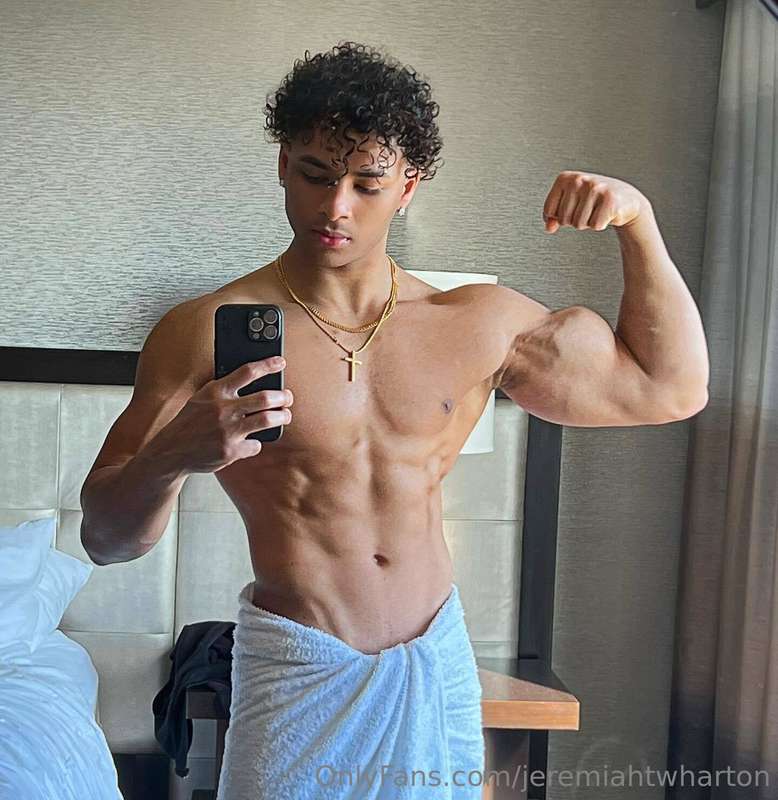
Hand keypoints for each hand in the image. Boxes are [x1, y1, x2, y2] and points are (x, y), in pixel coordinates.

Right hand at [149, 357, 293, 474]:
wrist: (171, 451)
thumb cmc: (190, 422)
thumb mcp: (202, 397)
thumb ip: (224, 388)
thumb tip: (253, 377)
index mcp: (216, 391)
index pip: (247, 371)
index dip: (268, 365)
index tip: (281, 362)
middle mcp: (223, 409)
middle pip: (265, 397)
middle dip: (283, 396)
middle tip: (288, 397)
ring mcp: (228, 431)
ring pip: (268, 419)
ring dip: (282, 417)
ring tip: (285, 416)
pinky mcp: (230, 451)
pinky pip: (256, 445)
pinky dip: (256, 443)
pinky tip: (252, 441)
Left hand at [542, 170, 649, 232]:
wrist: (625, 199)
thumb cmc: (594, 201)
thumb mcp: (570, 204)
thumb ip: (554, 216)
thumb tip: (549, 228)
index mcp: (565, 178)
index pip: (549, 210)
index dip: (559, 217)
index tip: (572, 209)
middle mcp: (579, 180)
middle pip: (564, 219)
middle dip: (574, 221)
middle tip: (588, 210)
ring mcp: (595, 188)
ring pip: (578, 224)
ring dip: (588, 223)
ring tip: (596, 210)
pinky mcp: (609, 200)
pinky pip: (595, 225)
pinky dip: (600, 225)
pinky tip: (606, 214)